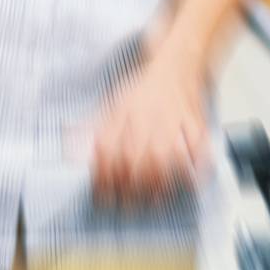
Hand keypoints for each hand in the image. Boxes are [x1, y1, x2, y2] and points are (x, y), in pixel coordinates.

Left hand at [89, 51, 208, 204]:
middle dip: (130, 185)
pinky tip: (191, 183)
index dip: (103, 175)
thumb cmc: (144, 88)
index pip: (108, 147)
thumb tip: (71, 152)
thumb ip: (94, 128)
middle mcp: (147, 117)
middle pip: (136, 155)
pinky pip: (199, 146)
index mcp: (124, 112)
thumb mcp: (113, 102)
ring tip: (153, 201)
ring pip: (166, 155)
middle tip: (127, 206)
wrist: (177, 63)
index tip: (102, 197)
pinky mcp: (196, 122)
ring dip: (159, 181)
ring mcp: (173, 120)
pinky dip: (197, 166)